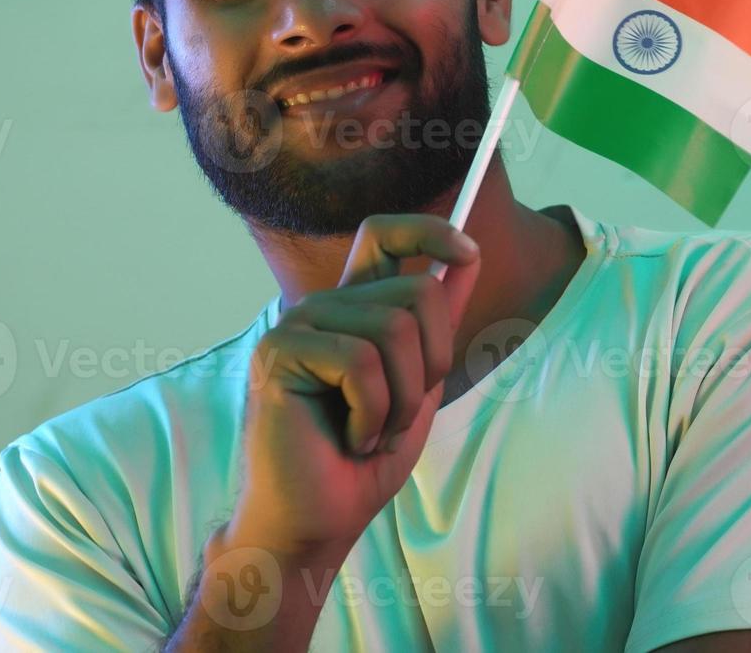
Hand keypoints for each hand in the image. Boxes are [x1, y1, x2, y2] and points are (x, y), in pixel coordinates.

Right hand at [219, 213, 481, 559]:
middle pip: (418, 291)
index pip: (384, 233)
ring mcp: (298, 324)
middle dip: (435, 363)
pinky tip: (349, 439)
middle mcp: (324, 305)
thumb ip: (438, 323)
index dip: (430, 229)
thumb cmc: (363, 460)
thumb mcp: (419, 383)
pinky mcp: (280, 351)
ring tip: (372, 432)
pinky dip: (374, 415)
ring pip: (395, 329)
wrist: (317, 521)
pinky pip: (363, 364)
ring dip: (404, 399)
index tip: (470, 253)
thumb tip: (469, 255)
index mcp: (353, 308)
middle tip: (400, 414)